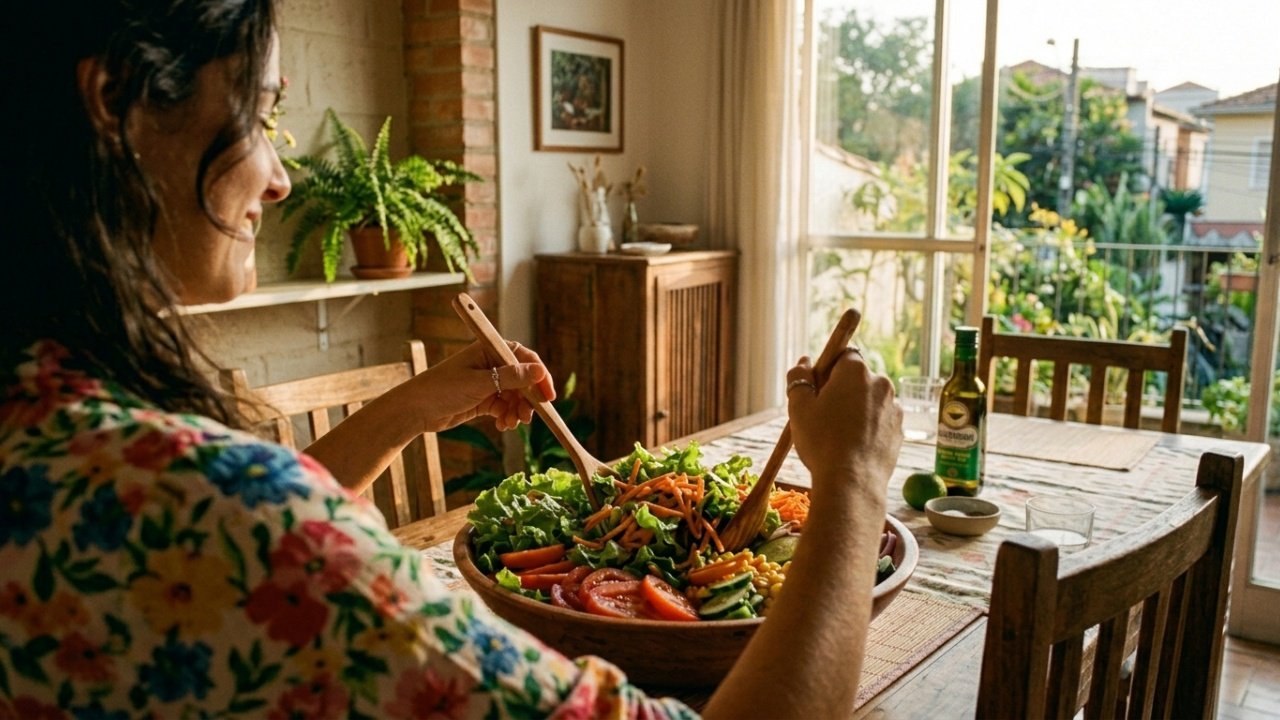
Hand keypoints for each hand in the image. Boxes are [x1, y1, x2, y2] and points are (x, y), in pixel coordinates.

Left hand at [412, 340, 556, 432]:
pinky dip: (506, 416)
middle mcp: (490, 364)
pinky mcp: (482, 400)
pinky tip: (503, 426)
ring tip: (512, 423)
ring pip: (514, 396)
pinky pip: (503, 407)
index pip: (524, 358)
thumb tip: (540, 371)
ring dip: (517, 411)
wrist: (416, 410)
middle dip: (527, 399)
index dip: (539, 376)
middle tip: (528, 417)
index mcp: (489, 350)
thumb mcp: (480, 383)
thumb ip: (512, 378)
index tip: (548, 396)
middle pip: (522, 380)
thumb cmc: (443, 388)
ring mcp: (486, 382)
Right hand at [785, 349, 901, 497]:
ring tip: (839, 436)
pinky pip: (881, 421)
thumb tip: (804, 361)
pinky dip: (869, 428)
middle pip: (859, 379)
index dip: (829, 371)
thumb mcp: (799, 407)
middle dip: (843, 391)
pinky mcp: (900, 431)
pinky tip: (854, 446)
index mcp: (856, 371)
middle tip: (825, 416)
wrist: (852, 483)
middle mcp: (881, 383)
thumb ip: (799, 378)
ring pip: (870, 401)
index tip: (818, 390)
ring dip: (857, 410)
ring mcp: (894, 408)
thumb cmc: (822, 441)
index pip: (843, 356)